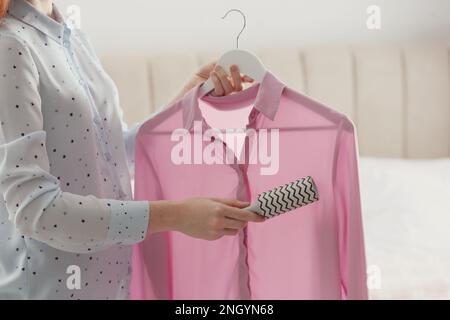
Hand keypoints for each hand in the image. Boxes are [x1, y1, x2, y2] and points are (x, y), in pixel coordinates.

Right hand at [148, 198, 264, 239]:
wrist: (177, 216)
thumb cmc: (195, 204)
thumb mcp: (213, 200)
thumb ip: (231, 203)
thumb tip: (247, 204)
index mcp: (220, 210)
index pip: (243, 215)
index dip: (254, 216)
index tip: (263, 217)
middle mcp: (219, 222)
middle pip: (241, 224)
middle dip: (244, 220)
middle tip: (242, 214)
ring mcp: (215, 232)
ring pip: (234, 231)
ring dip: (235, 225)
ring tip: (224, 217)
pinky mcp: (212, 238)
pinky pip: (224, 234)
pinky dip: (224, 228)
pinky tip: (213, 223)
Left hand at [195, 62, 253, 96]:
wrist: (193, 81)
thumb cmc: (204, 73)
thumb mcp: (216, 63)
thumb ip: (225, 61)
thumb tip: (233, 59)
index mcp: (232, 81)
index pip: (243, 81)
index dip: (248, 79)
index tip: (250, 76)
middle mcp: (229, 90)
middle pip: (239, 87)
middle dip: (237, 75)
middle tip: (233, 66)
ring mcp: (223, 96)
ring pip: (230, 89)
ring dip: (224, 77)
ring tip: (217, 68)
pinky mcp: (215, 99)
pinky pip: (220, 92)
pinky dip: (217, 81)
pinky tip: (212, 75)